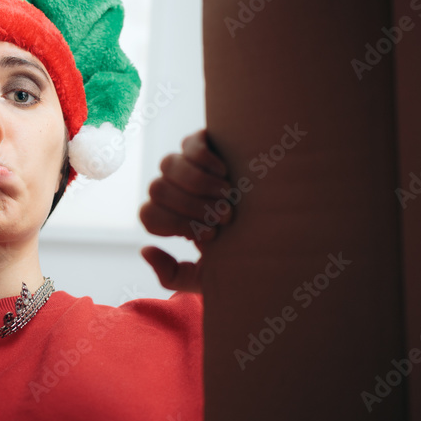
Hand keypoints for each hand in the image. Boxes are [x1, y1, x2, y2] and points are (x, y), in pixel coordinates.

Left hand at [138, 129, 230, 292]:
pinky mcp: (203, 143)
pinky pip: (189, 144)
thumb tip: (145, 250)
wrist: (275, 232)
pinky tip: (225, 172)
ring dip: (198, 182)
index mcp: (169, 217)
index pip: (148, 214)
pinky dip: (204, 158)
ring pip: (168, 165)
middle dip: (190, 205)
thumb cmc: (239, 253)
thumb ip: (173, 275)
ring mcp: (186, 164)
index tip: (209, 236)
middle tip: (225, 216)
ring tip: (227, 194)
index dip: (174, 224)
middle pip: (157, 189)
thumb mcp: (206, 276)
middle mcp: (172, 189)